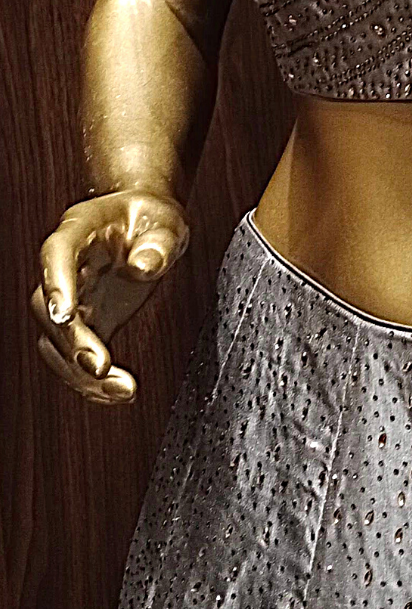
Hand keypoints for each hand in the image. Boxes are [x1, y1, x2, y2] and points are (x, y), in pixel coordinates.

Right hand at [31, 189, 189, 404]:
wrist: (146, 223)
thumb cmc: (151, 217)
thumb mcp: (166, 222)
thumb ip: (157, 244)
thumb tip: (143, 267)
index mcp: (78, 230)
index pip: (57, 255)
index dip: (56, 285)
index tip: (66, 315)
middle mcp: (65, 267)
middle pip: (49, 309)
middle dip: (71, 343)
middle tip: (101, 368)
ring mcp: (72, 297)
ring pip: (54, 341)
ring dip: (79, 372)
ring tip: (120, 390)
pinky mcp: (87, 321)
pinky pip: (76, 355)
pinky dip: (91, 379)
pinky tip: (116, 392)